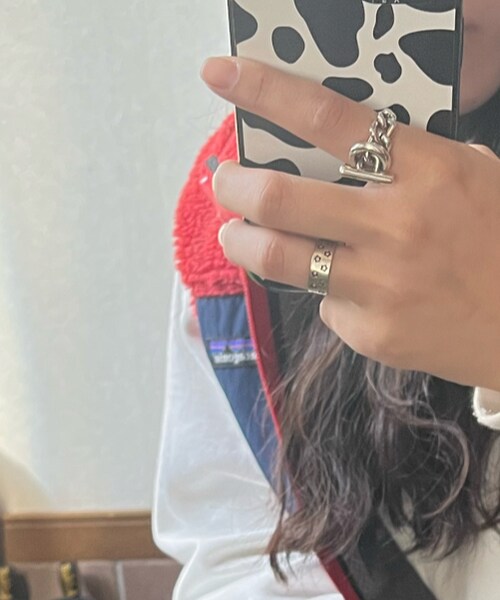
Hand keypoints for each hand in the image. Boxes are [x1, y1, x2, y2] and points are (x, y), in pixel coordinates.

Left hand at [201, 55, 499, 390]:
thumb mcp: (471, 178)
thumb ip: (409, 160)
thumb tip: (335, 151)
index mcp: (429, 171)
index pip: (329, 119)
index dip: (267, 91)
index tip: (222, 75)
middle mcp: (397, 226)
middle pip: (281, 197)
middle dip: (234, 184)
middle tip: (224, 180)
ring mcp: (380, 284)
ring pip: (277, 256)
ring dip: (241, 240)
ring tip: (236, 233)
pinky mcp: (370, 332)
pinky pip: (321, 302)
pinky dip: (318, 287)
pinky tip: (338, 286)